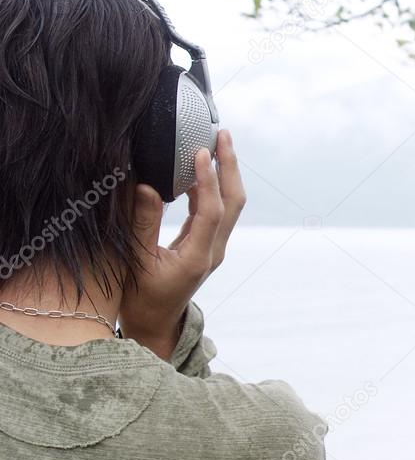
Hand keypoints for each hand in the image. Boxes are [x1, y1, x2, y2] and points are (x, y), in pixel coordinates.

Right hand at [120, 130, 245, 360]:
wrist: (155, 326)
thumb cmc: (141, 299)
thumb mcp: (136, 262)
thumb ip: (141, 225)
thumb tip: (147, 187)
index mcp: (199, 256)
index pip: (213, 209)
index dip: (209, 178)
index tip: (201, 150)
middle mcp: (213, 250)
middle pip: (233, 202)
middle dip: (230, 166)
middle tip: (223, 133)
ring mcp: (213, 248)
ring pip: (229, 205)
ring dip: (225, 173)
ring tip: (216, 142)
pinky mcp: (206, 246)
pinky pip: (216, 210)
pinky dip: (211, 186)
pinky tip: (199, 169)